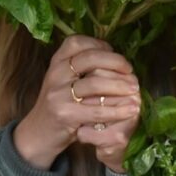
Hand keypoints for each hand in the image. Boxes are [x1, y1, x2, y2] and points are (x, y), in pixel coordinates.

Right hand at [12, 34, 140, 168]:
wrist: (40, 133)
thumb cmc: (61, 103)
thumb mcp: (65, 79)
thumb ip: (82, 67)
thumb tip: (114, 56)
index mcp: (56, 62)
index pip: (79, 42)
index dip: (101, 46)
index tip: (116, 55)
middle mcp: (55, 74)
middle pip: (90, 58)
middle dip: (116, 62)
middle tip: (131, 72)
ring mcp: (58, 94)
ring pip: (95, 83)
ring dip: (120, 86)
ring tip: (135, 90)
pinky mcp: (65, 114)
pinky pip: (96, 110)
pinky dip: (117, 110)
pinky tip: (131, 110)